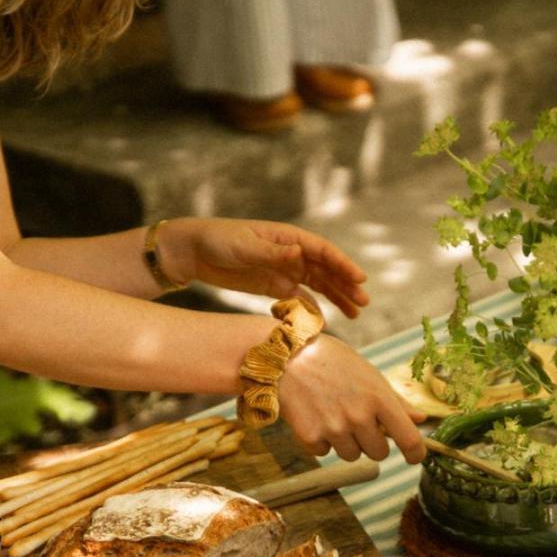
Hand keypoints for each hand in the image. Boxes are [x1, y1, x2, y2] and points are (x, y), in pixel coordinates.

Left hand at [162, 217, 369, 316]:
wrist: (192, 252)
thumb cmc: (218, 240)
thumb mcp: (244, 246)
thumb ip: (273, 252)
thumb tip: (299, 252)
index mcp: (289, 237)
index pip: (323, 251)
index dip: (343, 264)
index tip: (360, 280)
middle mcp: (292, 252)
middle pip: (327, 270)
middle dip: (346, 285)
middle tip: (364, 303)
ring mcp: (285, 269)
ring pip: (318, 284)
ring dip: (337, 297)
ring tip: (355, 313)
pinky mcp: (274, 284)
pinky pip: (300, 296)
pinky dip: (312, 307)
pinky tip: (324, 320)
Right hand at [279, 335, 425, 463]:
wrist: (286, 356)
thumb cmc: (332, 362)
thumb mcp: (369, 374)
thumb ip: (396, 401)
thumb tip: (421, 420)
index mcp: (379, 398)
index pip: (408, 439)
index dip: (415, 453)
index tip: (414, 457)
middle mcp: (359, 416)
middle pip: (379, 454)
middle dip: (372, 442)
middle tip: (357, 421)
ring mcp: (334, 429)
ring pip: (352, 455)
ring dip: (346, 442)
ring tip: (333, 414)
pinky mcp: (310, 437)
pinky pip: (325, 453)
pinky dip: (321, 440)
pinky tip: (314, 416)